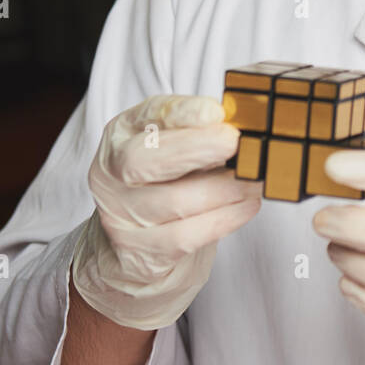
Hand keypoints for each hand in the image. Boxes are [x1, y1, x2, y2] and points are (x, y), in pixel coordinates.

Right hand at [72, 94, 261, 329]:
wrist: (133, 253)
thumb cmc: (163, 188)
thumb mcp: (175, 151)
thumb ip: (198, 133)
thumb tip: (237, 124)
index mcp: (120, 136)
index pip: (145, 117)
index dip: (180, 112)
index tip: (215, 111)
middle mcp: (111, 174)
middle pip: (143, 159)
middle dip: (195, 148)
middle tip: (235, 142)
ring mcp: (119, 216)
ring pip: (174, 200)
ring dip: (224, 188)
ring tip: (253, 180)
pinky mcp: (138, 253)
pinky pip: (186, 234)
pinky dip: (224, 218)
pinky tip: (247, 205)